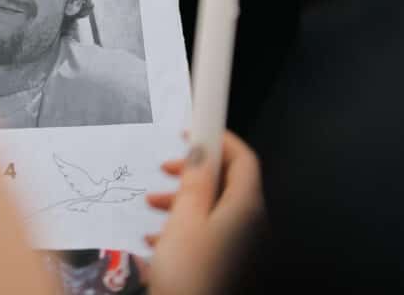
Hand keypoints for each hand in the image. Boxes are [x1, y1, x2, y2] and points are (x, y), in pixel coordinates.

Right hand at [142, 132, 264, 294]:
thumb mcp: (184, 220)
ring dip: (183, 202)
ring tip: (152, 207)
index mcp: (246, 208)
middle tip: (166, 169)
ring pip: (213, 210)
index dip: (219, 139)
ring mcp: (241, 248)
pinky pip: (209, 235)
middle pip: (227, 184)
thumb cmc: (191, 275)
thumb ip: (194, 182)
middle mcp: (251, 226)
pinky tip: (158, 241)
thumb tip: (202, 152)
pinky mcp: (228, 266)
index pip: (243, 159)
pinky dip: (185, 228)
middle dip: (193, 173)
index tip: (195, 128)